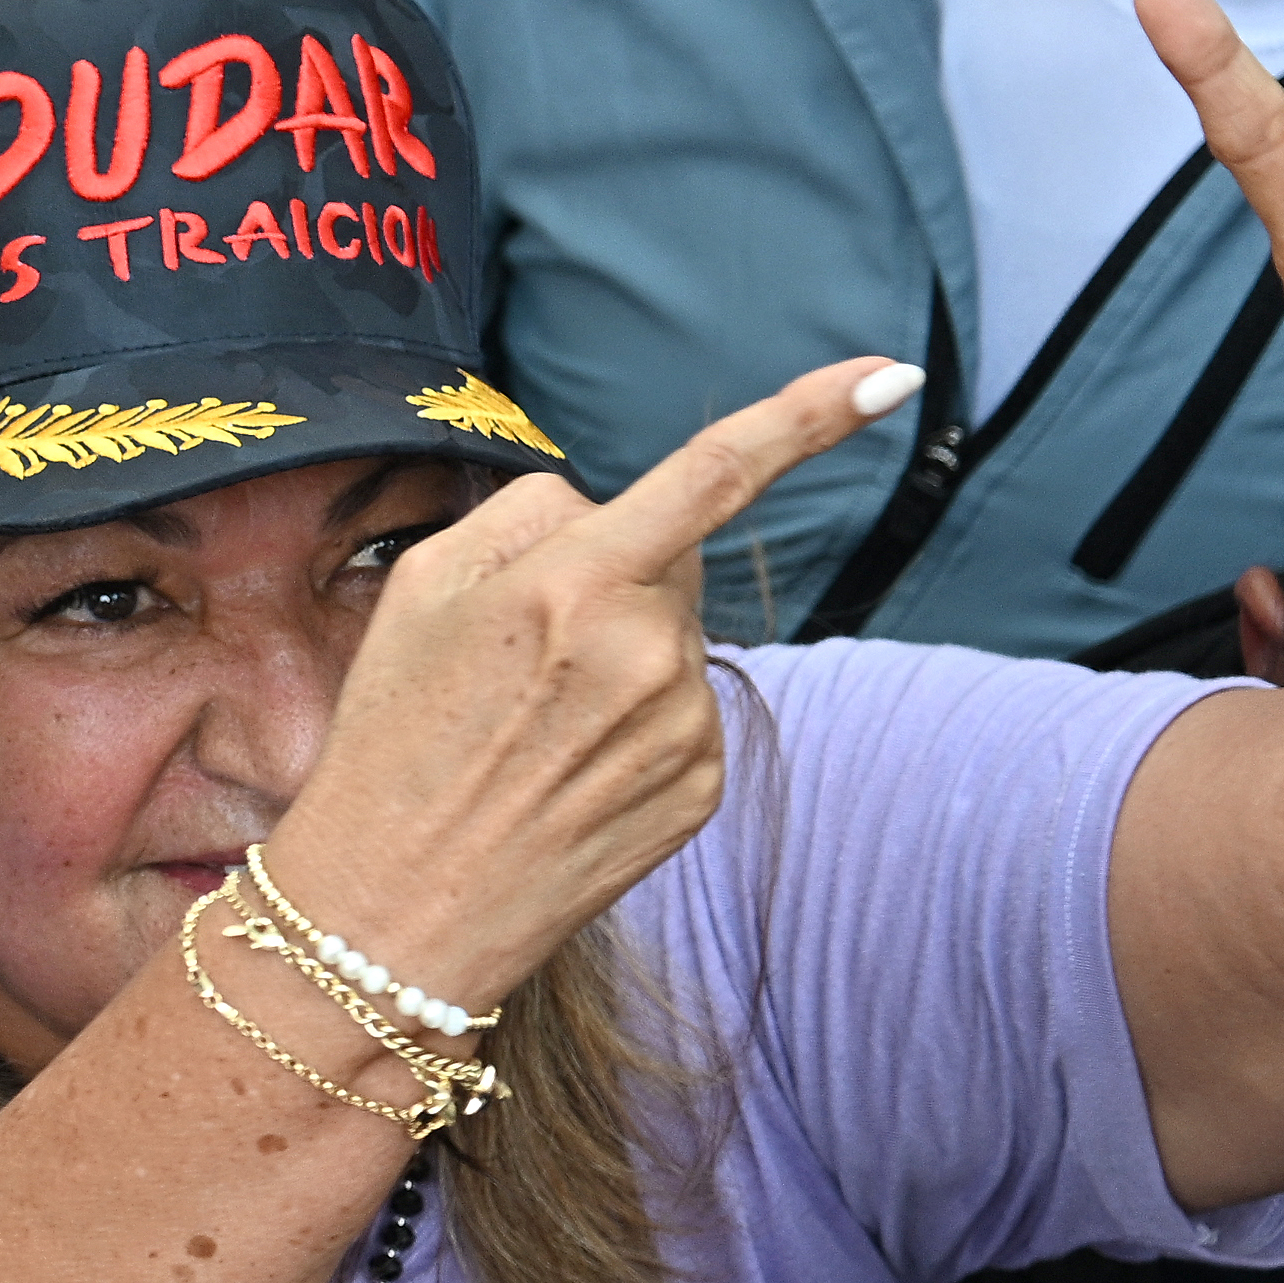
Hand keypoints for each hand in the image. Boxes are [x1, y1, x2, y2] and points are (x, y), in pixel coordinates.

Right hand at [258, 354, 926, 1001]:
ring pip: (676, 638)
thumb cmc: (394, 737)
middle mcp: (649, 651)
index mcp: (573, 582)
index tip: (889, 374)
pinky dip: (633, 723)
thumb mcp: (417, 590)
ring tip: (528, 726)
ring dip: (620, 656)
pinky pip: (683, 711)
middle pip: (669, 559)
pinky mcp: (702, 788)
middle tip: (513, 656)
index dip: (808, 415)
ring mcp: (685, 726)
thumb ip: (526, 519)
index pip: (712, 472)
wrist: (396, 908)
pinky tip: (566, 769)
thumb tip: (608, 510)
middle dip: (609, 577)